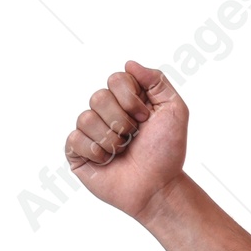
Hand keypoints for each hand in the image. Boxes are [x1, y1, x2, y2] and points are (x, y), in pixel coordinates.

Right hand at [65, 61, 187, 219]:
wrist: (158, 187)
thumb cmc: (167, 152)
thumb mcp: (175, 111)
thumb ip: (158, 81)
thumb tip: (129, 63)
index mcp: (126, 98)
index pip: (116, 79)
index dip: (132, 100)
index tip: (146, 118)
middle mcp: (106, 111)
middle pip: (99, 97)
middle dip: (122, 121)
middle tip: (134, 138)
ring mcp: (90, 131)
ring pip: (86, 118)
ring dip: (111, 139)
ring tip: (122, 151)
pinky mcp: (78, 151)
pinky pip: (75, 138)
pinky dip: (96, 151)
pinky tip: (108, 161)